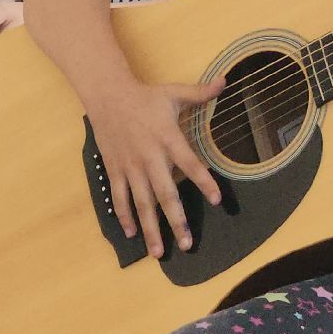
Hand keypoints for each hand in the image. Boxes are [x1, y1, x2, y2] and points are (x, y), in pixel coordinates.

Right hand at [89, 78, 225, 258]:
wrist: (107, 96)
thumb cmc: (145, 97)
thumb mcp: (174, 92)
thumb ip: (200, 92)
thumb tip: (225, 82)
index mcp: (168, 138)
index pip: (190, 163)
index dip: (203, 181)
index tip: (217, 200)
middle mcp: (149, 157)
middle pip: (165, 194)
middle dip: (177, 220)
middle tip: (188, 243)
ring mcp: (130, 167)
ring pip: (141, 203)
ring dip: (151, 228)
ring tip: (160, 252)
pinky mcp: (115, 170)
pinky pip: (120, 198)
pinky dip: (124, 216)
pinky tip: (132, 234)